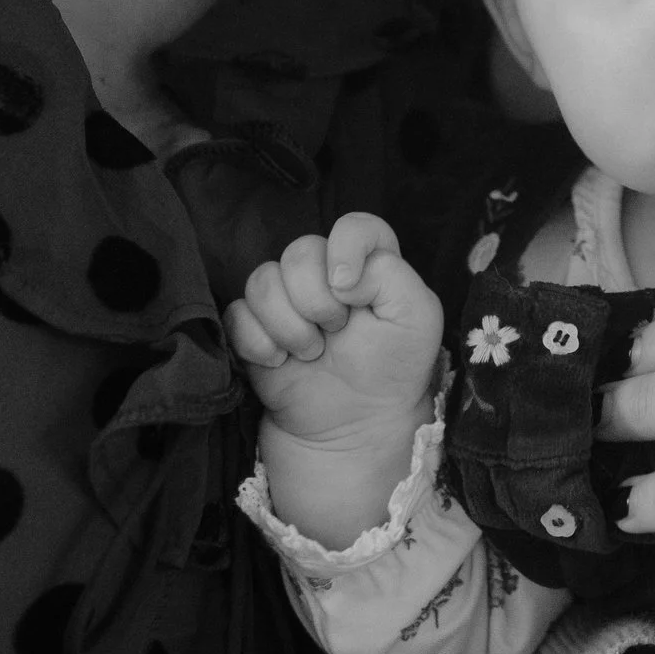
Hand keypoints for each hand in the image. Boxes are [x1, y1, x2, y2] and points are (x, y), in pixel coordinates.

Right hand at [227, 211, 443, 447]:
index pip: (354, 225)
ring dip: (288, 325)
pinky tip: (280, 362)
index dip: (346, 248)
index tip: (348, 289)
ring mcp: (285, 299)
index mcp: (368, 263)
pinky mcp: (254, 328)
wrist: (355, 428)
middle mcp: (324, 273)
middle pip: (299, 251)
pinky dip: (257, 342)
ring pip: (261, 279)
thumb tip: (340, 273)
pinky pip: (236, 314)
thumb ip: (391, 275)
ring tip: (311, 353)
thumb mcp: (418, 318)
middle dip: (316, 299)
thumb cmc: (393, 369)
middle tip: (334, 333)